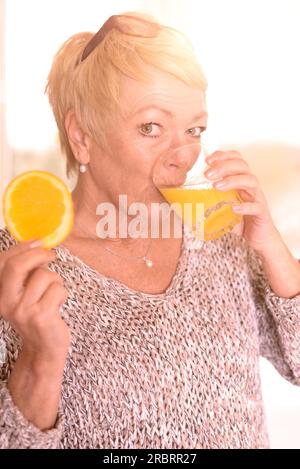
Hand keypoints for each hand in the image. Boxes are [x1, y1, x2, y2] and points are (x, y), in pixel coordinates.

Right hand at [0, 241, 69, 363]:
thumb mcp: (24, 294)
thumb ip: (25, 272)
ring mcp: (23, 310)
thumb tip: (36, 242)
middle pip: (17, 266)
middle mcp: (7, 302)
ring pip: (45, 276)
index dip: (22, 247)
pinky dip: (62, 294)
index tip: (38, 242)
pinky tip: (57, 305)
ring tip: (53, 294)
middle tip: (50, 256)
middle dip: (38, 255)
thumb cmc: (37, 315)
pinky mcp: (42, 316)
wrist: (43, 349)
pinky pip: (58, 289)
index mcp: (0, 294)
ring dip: (55, 281)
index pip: (4, 262)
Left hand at [204, 150, 280, 251]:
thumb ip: (207, 203)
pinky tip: (234, 208)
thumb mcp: (221, 209)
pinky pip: (256, 206)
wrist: (258, 238)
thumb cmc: (239, 221)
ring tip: (217, 186)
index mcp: (241, 181)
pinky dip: (246, 206)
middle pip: (242, 166)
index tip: (207, 161)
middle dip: (224, 166)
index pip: (236, 159)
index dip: (223, 156)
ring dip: (233, 181)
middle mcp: (250, 186)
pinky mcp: (262, 213)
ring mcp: (257, 198)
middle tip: (208, 174)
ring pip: (251, 181)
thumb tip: (182, 205)